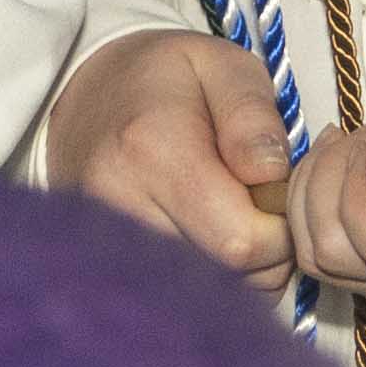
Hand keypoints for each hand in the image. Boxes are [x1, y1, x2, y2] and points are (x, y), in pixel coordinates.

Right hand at [44, 29, 294, 282]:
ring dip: (236, 272)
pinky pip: (173, 301)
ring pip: (202, 299)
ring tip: (228, 217)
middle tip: (258, 208)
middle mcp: (118, 206)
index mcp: (152, 150)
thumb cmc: (165, 78)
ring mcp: (99, 244)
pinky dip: (205, 281)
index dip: (280, 230)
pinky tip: (203, 238)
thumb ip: (252, 115)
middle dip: (263, 255)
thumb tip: (273, 176)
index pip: (241, 242)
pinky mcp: (98, 266)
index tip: (277, 196)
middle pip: (224, 277)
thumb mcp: (220, 65)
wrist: (86, 98)